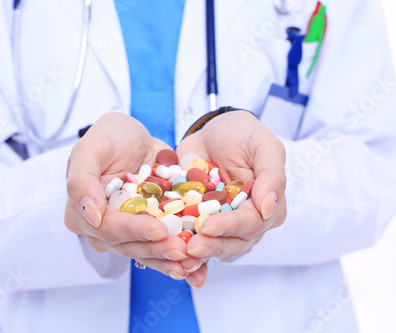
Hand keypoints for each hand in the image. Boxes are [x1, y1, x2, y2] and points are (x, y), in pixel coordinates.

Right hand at [65, 113, 188, 278]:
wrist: (133, 136)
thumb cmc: (107, 137)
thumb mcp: (90, 148)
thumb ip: (81, 180)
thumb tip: (91, 215)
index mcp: (83, 214)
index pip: (108, 228)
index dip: (133, 231)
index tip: (158, 230)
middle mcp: (104, 228)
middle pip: (130, 246)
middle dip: (157, 250)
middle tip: (183, 250)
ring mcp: (129, 231)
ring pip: (149, 252)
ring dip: (171, 260)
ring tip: (193, 264)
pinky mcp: (150, 229)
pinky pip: (164, 245)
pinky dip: (182, 255)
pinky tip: (199, 263)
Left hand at [176, 111, 286, 286]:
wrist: (210, 130)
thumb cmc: (241, 133)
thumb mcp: (263, 145)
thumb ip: (271, 175)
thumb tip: (269, 208)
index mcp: (267, 205)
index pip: (252, 223)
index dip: (231, 227)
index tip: (209, 227)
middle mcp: (246, 219)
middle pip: (233, 242)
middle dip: (213, 246)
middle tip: (191, 247)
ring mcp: (221, 222)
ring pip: (213, 246)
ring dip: (198, 255)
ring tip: (180, 256)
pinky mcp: (198, 221)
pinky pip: (193, 240)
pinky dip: (183, 252)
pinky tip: (173, 261)